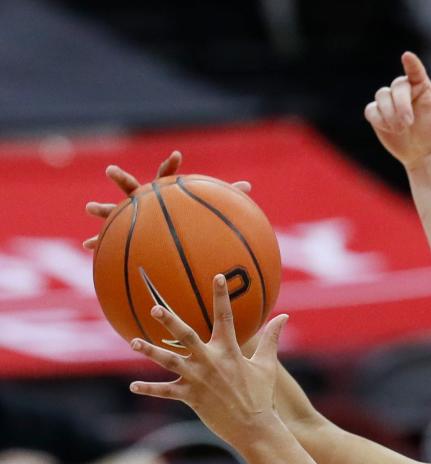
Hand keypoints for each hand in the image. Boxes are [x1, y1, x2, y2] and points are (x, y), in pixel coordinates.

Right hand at [82, 150, 250, 248]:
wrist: (169, 236)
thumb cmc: (190, 221)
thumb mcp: (208, 212)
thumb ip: (225, 198)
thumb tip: (248, 187)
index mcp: (164, 194)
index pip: (167, 177)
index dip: (172, 166)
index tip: (177, 156)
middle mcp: (144, 201)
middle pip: (132, 188)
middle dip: (123, 180)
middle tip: (111, 171)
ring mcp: (131, 216)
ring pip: (113, 212)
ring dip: (103, 210)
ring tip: (89, 207)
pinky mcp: (125, 235)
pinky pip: (111, 241)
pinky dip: (100, 243)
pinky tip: (89, 248)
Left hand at [129, 275, 287, 449]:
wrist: (255, 429)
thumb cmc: (261, 396)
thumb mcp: (267, 365)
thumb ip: (271, 339)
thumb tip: (283, 316)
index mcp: (229, 351)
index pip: (225, 318)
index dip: (222, 296)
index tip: (217, 276)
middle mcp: (211, 362)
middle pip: (186, 336)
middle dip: (170, 321)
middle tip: (154, 307)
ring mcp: (199, 379)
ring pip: (169, 361)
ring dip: (150, 351)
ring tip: (134, 343)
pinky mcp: (191, 397)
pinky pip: (166, 392)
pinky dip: (150, 390)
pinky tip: (134, 387)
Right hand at [364, 51, 430, 169]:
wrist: (424, 152)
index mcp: (419, 83)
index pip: (414, 70)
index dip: (411, 63)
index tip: (407, 57)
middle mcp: (403, 89)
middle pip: (395, 87)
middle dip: (400, 105)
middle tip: (408, 123)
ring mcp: (388, 101)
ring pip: (381, 97)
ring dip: (389, 114)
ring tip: (401, 129)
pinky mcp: (377, 114)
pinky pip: (371, 111)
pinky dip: (378, 119)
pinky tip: (389, 129)